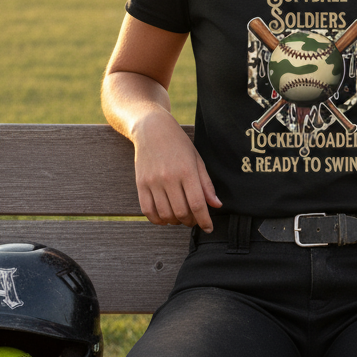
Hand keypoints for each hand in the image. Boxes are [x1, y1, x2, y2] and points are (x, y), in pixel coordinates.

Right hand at [132, 108, 220, 230]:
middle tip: (195, 221)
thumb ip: (206, 184)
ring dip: (175, 222)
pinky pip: (148, 210)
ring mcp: (153, 181)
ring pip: (165, 214)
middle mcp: (169, 177)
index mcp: (186, 171)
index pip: (197, 204)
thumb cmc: (178, 143)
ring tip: (181, 218)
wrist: (152, 129)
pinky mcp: (140, 184)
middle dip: (191, 222)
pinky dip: (157, 219)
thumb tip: (216, 205)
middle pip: (181, 212)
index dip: (204, 220)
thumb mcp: (197, 159)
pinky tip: (165, 217)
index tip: (209, 228)